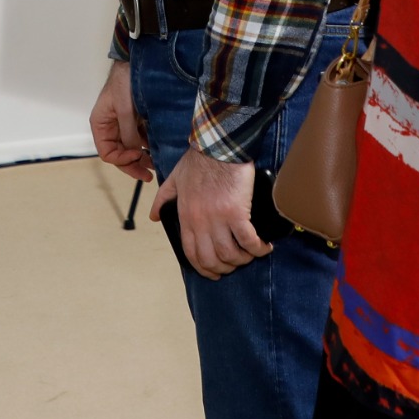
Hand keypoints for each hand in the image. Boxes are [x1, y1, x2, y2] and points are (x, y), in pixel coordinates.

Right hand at [88, 63, 153, 185]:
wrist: (137, 62)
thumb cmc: (125, 82)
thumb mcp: (125, 110)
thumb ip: (128, 134)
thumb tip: (135, 154)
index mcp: (101, 125)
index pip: (107, 153)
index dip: (122, 160)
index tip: (138, 157)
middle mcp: (110, 127)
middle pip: (119, 153)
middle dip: (134, 164)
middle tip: (149, 174)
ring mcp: (123, 123)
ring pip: (130, 147)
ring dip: (143, 157)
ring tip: (157, 164)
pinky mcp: (135, 119)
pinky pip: (140, 137)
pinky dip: (148, 145)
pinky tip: (158, 149)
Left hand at [151, 147, 269, 278]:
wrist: (219, 145)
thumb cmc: (198, 160)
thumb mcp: (174, 179)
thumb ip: (162, 198)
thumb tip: (154, 216)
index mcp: (186, 217)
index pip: (192, 254)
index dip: (204, 268)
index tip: (215, 272)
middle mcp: (200, 222)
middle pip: (212, 259)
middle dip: (225, 268)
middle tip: (236, 265)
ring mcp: (218, 219)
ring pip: (230, 254)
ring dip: (243, 260)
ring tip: (252, 255)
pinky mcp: (237, 212)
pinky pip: (248, 241)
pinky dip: (258, 248)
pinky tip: (264, 247)